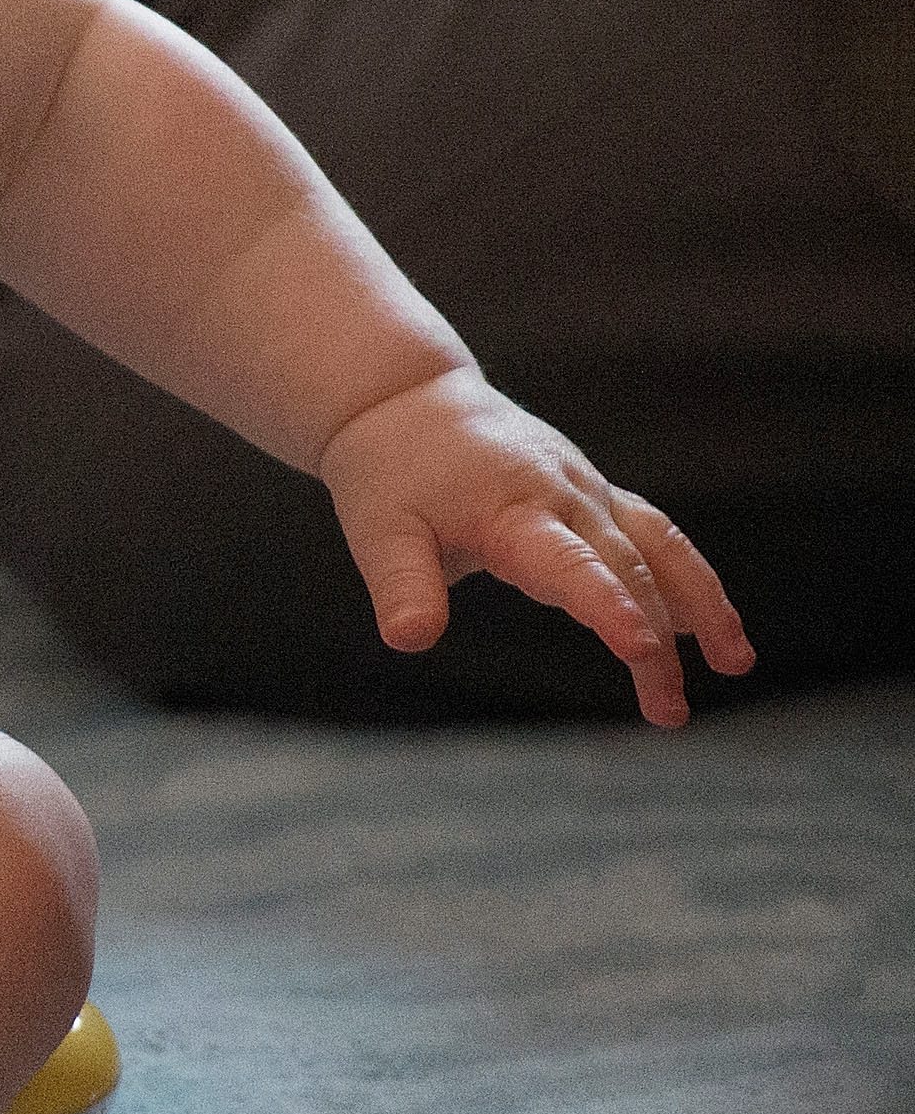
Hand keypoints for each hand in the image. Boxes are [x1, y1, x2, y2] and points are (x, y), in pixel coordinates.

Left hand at [319, 368, 753, 725]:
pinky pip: (651, 532)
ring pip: (659, 544)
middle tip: (669, 713)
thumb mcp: (377, 529)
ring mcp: (584, 490)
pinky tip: (705, 626)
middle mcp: (563, 496)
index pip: (573, 564)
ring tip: (736, 663)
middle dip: (656, 641)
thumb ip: (401, 584)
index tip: (643, 650)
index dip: (609, 606)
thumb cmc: (388, 472)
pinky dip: (684, 575)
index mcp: (513, 509)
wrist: (405, 400)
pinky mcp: (590, 492)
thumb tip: (408, 639)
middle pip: (626, 569)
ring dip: (701, 602)